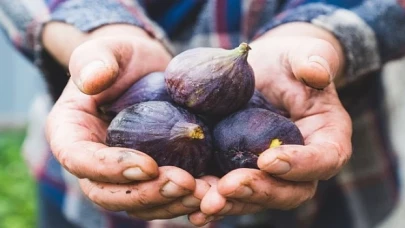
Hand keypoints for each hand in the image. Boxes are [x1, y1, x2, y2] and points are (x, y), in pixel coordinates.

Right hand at [44, 23, 207, 219]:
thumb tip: (91, 79)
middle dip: (146, 195)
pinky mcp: (151, 176)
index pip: (80, 160)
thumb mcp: (107, 50)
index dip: (110, 169)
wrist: (145, 70)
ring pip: (139, 204)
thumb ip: (94, 61)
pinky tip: (212, 192)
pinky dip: (185, 199)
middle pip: (108, 194)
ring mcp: (122, 174)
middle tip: (183, 183)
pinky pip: (163, 197)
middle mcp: (93, 163)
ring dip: (171, 203)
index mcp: (72, 134)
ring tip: (205, 193)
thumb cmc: (122, 58)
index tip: (148, 165)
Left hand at [189, 23, 352, 225]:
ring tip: (204, 202)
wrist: (263, 71)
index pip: (324, 159)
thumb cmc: (288, 62)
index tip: (268, 159)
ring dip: (230, 203)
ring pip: (256, 199)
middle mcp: (301, 165)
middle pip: (289, 191)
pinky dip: (212, 199)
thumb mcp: (303, 53)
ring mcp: (270, 173)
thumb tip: (316, 71)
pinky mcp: (241, 171)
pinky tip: (190, 207)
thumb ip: (312, 59)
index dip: (301, 165)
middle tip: (228, 187)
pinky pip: (230, 192)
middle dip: (259, 191)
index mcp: (326, 138)